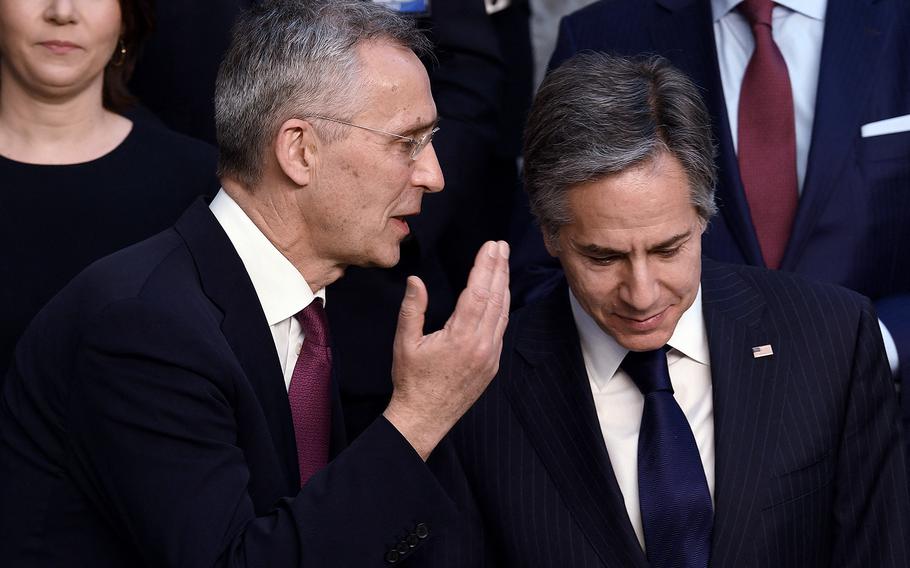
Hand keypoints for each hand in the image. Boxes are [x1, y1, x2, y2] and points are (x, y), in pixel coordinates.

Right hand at [384, 240, 509, 459]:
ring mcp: (489, 356)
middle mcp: (481, 345)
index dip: (485, 266)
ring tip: (503, 263)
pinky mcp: (492, 366)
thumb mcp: (405, 342)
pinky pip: (500, 330)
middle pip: (495, 298)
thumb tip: (416, 280)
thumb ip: (412, 309)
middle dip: (499, 269)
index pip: (478, 292)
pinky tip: (501, 295)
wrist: (424, 418)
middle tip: (502, 246)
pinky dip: (502, 307)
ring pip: (502, 313)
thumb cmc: (411, 381)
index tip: (490, 247)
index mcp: (460, 337)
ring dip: (504, 285)